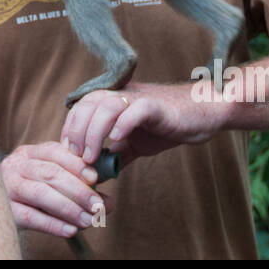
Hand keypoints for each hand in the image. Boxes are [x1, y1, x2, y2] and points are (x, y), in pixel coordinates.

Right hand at [0, 141, 105, 237]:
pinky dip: (52, 224)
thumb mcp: (50, 182)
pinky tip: (70, 231)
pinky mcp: (4, 210)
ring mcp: (7, 186)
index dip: (76, 164)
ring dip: (69, 208)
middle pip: (50, 173)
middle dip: (78, 190)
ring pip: (41, 194)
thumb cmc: (29, 193)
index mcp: (29, 153)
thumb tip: (108, 202)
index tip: (96, 178)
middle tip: (98, 206)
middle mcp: (16, 165)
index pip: (54, 152)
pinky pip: (30, 216)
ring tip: (88, 220)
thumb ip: (78, 187)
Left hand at [61, 82, 231, 168]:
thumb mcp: (134, 143)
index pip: (81, 106)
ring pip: (106, 106)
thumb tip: (96, 174)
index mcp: (113, 100)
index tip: (68, 150)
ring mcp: (138, 98)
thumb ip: (115, 154)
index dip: (71, 126)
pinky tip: (117, 140)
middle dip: (78, 131)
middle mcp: (122, 94)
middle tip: (78, 157)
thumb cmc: (166, 126)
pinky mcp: (156, 106)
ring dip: (94, 132)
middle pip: (88, 103)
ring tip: (91, 156)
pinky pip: (135, 110)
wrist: (200, 115)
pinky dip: (123, 124)